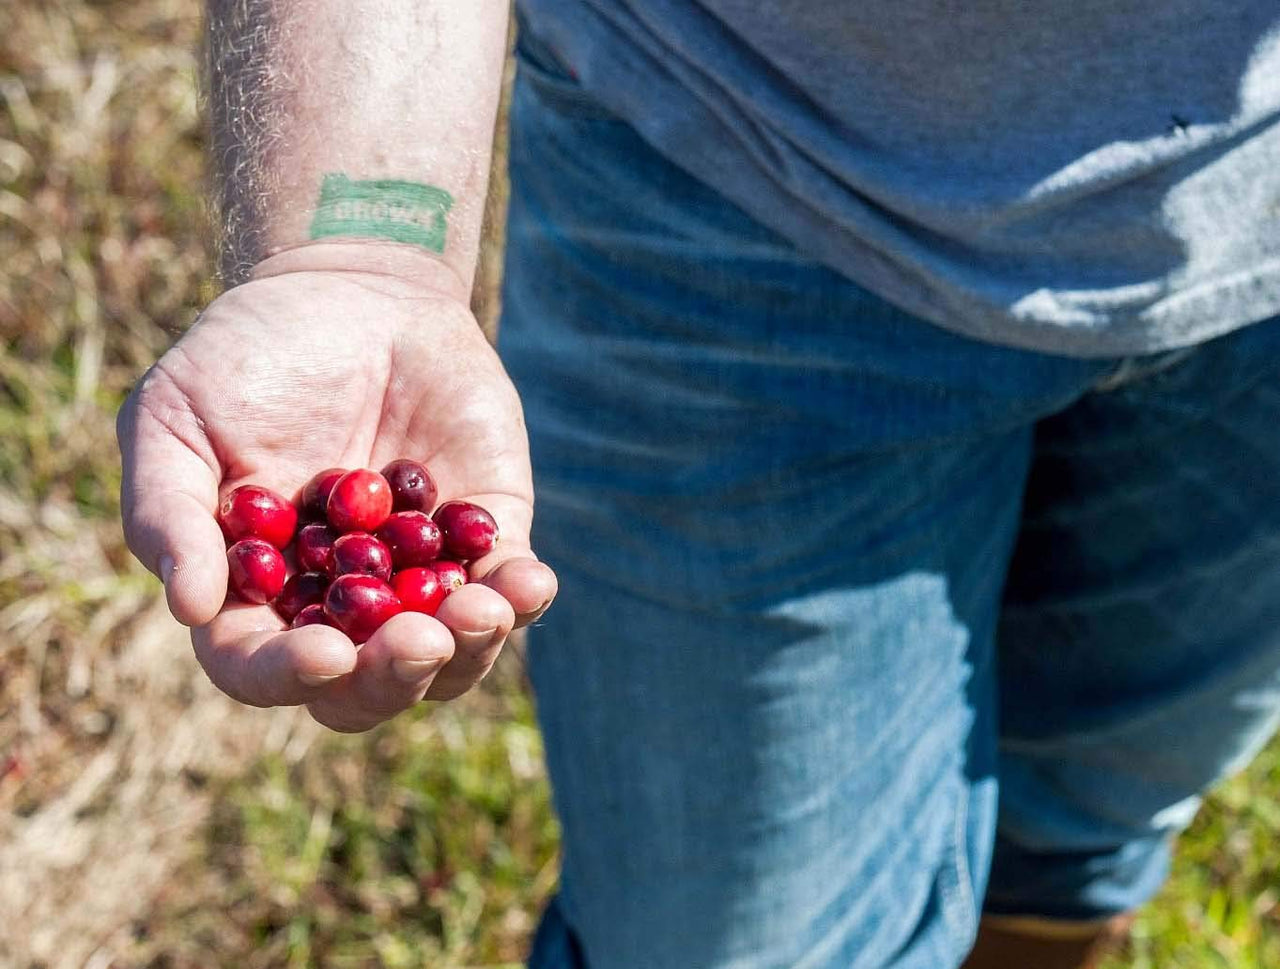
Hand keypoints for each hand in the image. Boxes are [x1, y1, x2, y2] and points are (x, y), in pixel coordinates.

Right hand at [117, 245, 556, 731]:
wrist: (349, 292)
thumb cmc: (245, 358)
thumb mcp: (173, 419)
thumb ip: (168, 511)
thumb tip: (191, 607)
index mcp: (257, 593)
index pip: (260, 666)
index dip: (288, 676)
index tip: (327, 654)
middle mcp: (338, 603)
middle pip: (365, 687)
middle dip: (392, 678)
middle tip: (418, 640)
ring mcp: (416, 578)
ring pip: (450, 658)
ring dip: (470, 649)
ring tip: (483, 610)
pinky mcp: (485, 536)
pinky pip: (510, 588)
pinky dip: (523, 597)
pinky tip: (528, 582)